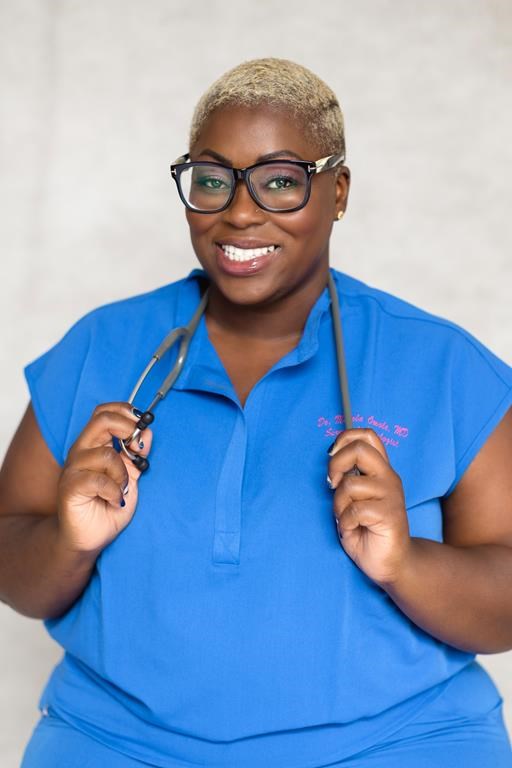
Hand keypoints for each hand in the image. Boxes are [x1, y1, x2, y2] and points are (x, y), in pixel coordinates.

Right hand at [56, 402, 152, 554]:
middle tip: (138, 451)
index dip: (126, 412)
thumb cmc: (108, 505)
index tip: (143, 426)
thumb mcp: (130, 476)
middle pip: (102, 420)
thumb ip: (137, 454)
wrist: (89, 537)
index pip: (104, 411)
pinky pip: (98, 480)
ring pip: (106, 454)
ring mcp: (73, 468)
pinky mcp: (69, 487)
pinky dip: (114, 491)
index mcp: (94, 444)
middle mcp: (81, 451)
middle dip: (128, 430)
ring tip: (122, 489)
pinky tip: (115, 500)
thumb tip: (146, 430)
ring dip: (123, 473)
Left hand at [327, 428, 410, 585]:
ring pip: (351, 485)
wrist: (391, 564)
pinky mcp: (390, 515)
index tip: (332, 456)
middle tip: (332, 485)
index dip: (345, 438)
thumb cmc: (366, 530)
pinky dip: (345, 522)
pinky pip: (355, 510)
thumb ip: (347, 479)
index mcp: (379, 470)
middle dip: (336, 464)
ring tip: (346, 517)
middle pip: (359, 449)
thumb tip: (331, 459)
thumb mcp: (352, 499)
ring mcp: (391, 495)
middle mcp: (388, 477)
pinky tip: (352, 529)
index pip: (367, 435)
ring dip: (338, 504)